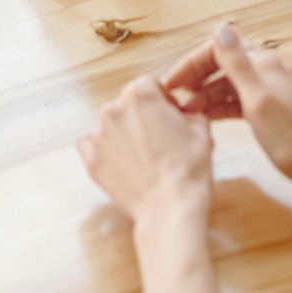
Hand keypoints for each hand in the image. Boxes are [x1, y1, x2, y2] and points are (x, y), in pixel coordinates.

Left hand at [77, 75, 213, 227]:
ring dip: (123, 132)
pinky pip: (89, 144)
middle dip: (142, 115)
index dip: (162, 98)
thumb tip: (182, 116)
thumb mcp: (202, 130)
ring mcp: (99, 135)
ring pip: (110, 124)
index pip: (148, 84)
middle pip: (127, 103)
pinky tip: (119, 160)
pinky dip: (102, 149)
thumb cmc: (189, 169)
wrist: (171, 208)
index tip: (170, 113)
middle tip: (159, 138)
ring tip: (142, 155)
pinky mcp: (91, 160)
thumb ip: (189, 113)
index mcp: (141, 95)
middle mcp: (114, 109)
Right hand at [162, 23, 291, 201]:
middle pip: (223, 64)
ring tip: (187, 112)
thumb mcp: (257, 101)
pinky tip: (209, 118)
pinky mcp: (274, 109)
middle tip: (175, 98)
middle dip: (197, 78)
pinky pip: (240, 100)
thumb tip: (221, 28)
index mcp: (264, 64)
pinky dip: (222, 106)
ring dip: (207, 94)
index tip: (172, 84)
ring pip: (230, 84)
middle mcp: (269, 70)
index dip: (191, 64)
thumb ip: (237, 64)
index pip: (218, 49)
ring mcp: (272, 90)